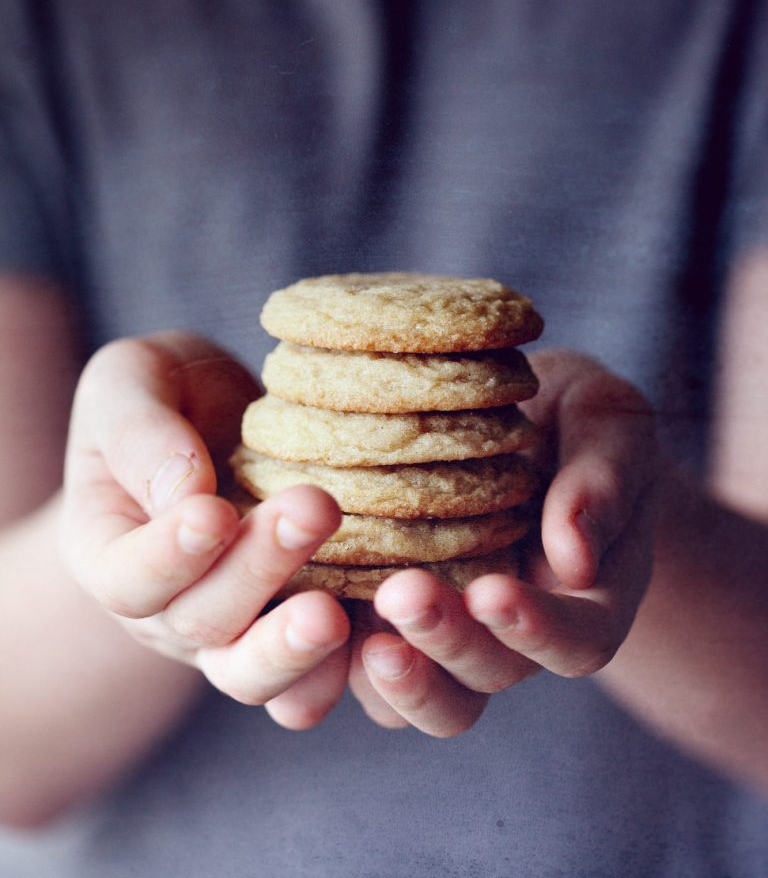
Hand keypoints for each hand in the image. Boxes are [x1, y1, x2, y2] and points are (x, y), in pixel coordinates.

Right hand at [59, 332, 350, 728]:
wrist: (226, 418)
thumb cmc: (170, 392)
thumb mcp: (133, 381)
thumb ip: (139, 431)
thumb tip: (185, 493)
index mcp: (110, 552)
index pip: (128, 579)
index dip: (168, 557)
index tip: (214, 514)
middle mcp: (165, 611)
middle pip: (202, 622)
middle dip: (258, 572)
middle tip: (315, 510)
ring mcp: (232, 631)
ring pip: (253, 676)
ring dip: (294, 650)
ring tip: (333, 616)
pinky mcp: (297, 634)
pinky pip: (315, 679)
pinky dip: (348, 671)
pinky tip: (384, 640)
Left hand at [348, 349, 656, 734]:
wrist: (523, 417)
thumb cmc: (579, 418)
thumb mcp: (610, 425)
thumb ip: (604, 482)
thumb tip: (576, 559)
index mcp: (590, 600)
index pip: (576, 641)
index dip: (537, 629)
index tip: (492, 592)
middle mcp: (519, 633)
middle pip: (490, 676)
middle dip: (448, 644)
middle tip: (403, 593)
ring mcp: (454, 631)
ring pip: (429, 696)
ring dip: (397, 677)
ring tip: (355, 633)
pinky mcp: (392, 615)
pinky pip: (368, 664)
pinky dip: (340, 660)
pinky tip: (306, 613)